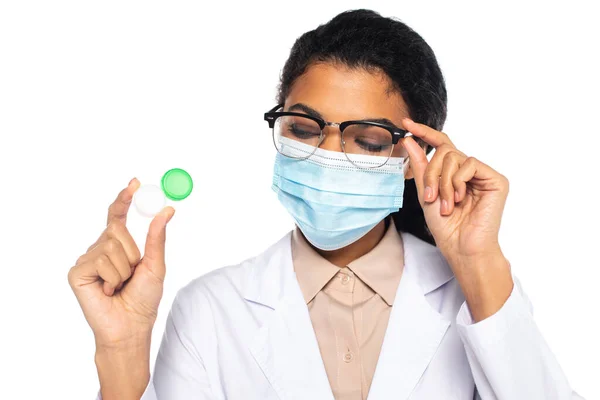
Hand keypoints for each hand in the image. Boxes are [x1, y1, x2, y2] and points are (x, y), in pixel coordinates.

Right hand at [68, 178, 174, 348]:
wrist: (131, 326)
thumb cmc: (143, 298)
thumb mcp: (156, 264)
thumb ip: (157, 237)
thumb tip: (167, 209)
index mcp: (117, 245)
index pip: (116, 216)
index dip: (123, 198)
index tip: (134, 182)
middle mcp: (99, 248)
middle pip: (117, 230)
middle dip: (132, 253)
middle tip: (131, 275)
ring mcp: (86, 259)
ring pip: (111, 246)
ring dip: (124, 269)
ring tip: (119, 286)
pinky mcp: (77, 272)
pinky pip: (101, 261)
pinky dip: (112, 278)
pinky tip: (107, 291)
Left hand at [401, 119, 512, 320]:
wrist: (461, 247)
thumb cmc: (446, 227)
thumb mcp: (426, 193)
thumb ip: (420, 166)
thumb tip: (408, 140)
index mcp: (455, 173)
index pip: (441, 145)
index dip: (424, 133)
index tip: (406, 124)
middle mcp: (470, 171)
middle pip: (444, 151)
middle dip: (431, 172)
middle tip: (430, 196)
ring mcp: (483, 175)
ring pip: (454, 157)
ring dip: (442, 181)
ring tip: (445, 204)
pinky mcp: (496, 180)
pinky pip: (469, 164)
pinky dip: (457, 181)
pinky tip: (459, 198)